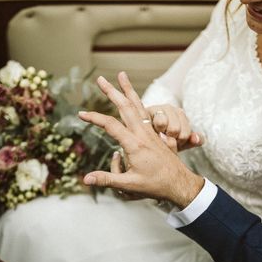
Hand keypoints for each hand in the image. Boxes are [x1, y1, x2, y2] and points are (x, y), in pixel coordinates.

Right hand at [79, 72, 204, 208]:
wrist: (179, 184)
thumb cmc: (155, 186)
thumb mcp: (129, 185)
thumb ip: (107, 179)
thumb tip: (85, 180)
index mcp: (135, 144)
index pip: (111, 125)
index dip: (94, 118)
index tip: (81, 114)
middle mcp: (143, 134)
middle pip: (125, 107)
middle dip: (112, 92)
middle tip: (100, 79)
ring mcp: (151, 132)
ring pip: (138, 105)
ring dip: (128, 89)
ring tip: (121, 75)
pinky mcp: (156, 134)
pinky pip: (146, 112)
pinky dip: (138, 101)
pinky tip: (134, 97)